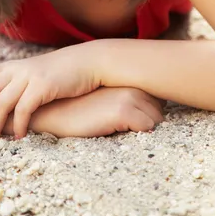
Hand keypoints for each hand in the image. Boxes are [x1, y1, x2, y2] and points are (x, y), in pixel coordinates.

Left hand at [0, 43, 99, 142]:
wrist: (89, 62)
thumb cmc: (61, 72)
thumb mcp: (33, 73)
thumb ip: (15, 83)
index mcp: (10, 66)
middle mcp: (15, 70)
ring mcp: (29, 77)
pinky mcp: (43, 86)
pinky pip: (23, 109)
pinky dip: (19, 126)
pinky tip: (20, 137)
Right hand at [34, 87, 164, 137]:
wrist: (54, 111)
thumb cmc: (81, 110)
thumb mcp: (107, 99)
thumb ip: (129, 100)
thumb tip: (154, 115)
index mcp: (130, 79)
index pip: (158, 98)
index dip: (149, 112)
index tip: (135, 118)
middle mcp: (132, 84)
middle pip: (160, 110)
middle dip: (150, 121)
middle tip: (130, 127)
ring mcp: (129, 96)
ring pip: (156, 120)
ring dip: (146, 129)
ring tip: (124, 130)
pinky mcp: (122, 110)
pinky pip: (147, 128)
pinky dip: (140, 136)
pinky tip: (120, 133)